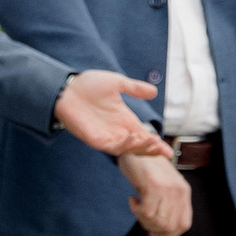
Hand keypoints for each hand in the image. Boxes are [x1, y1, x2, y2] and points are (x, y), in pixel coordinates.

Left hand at [54, 71, 174, 159]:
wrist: (65, 86)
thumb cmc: (88, 84)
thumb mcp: (116, 83)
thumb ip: (134, 88)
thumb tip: (154, 92)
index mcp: (124, 120)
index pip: (143, 136)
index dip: (156, 145)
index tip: (169, 152)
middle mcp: (117, 131)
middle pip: (137, 147)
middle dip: (150, 149)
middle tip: (162, 149)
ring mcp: (105, 136)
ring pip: (126, 148)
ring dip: (139, 146)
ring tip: (150, 140)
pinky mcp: (93, 139)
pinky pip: (111, 146)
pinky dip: (122, 144)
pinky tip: (132, 138)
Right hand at [120, 152, 191, 235]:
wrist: (135, 144)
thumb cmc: (146, 166)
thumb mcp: (163, 185)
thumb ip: (168, 203)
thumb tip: (162, 228)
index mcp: (184, 192)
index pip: (184, 225)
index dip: (168, 234)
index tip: (154, 232)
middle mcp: (179, 191)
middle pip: (170, 227)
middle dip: (152, 228)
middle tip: (141, 217)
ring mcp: (167, 188)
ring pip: (157, 222)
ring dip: (142, 219)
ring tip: (137, 206)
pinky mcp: (153, 185)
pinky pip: (146, 212)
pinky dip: (136, 210)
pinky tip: (133, 200)